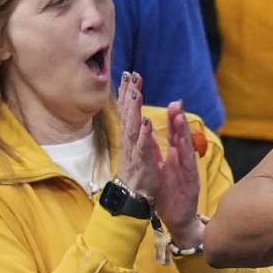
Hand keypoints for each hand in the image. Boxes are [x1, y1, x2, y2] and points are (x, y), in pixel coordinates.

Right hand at [116, 72, 161, 201]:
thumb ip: (137, 131)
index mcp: (130, 137)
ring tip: (136, 92)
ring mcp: (134, 152)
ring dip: (134, 109)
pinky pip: (142, 147)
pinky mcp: (141, 163)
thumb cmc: (137, 173)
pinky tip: (146, 121)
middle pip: (127, 114)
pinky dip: (143, 134)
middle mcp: (129, 142)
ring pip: (132, 127)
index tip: (128, 74)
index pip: (127, 111)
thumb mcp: (137, 148)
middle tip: (130, 74)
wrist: (134, 198)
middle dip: (128, 94)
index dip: (126, 93)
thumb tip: (137, 115)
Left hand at [155, 101, 203, 248]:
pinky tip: (180, 147)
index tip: (171, 104)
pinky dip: (185, 156)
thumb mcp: (161, 170)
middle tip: (176, 103)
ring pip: (186, 149)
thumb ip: (158, 152)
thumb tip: (150, 134)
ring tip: (179, 117)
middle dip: (178, 120)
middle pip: (182, 137)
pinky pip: (187, 167)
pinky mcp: (191, 183)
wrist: (179, 219)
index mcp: (176, 158)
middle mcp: (184, 162)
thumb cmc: (170, 195)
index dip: (172, 119)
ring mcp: (188, 171)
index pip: (174, 135)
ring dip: (183, 133)